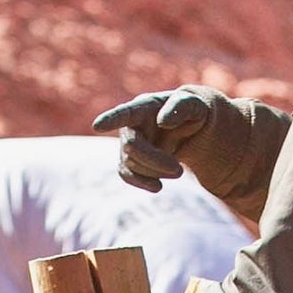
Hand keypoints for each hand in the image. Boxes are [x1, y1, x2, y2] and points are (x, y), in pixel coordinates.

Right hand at [93, 86, 225, 193]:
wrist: (189, 127)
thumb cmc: (191, 111)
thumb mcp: (194, 105)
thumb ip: (180, 107)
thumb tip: (162, 121)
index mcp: (143, 106)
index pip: (124, 113)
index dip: (111, 120)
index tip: (97, 126)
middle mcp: (130, 124)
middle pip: (131, 146)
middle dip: (155, 161)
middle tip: (180, 172)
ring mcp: (128, 142)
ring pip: (131, 164)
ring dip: (155, 172)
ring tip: (179, 172)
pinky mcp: (130, 160)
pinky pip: (128, 175)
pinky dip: (142, 183)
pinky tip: (158, 187)